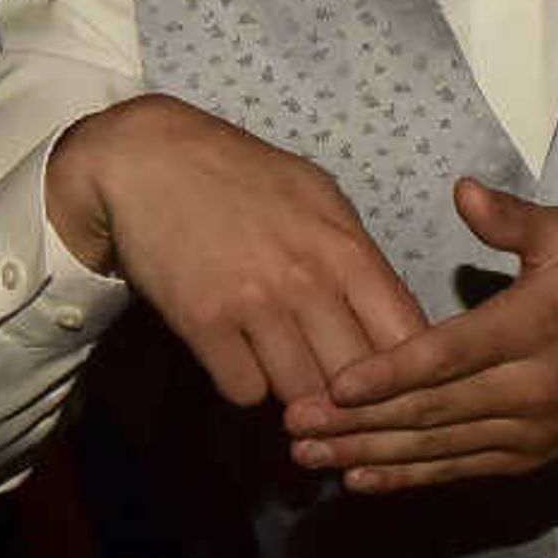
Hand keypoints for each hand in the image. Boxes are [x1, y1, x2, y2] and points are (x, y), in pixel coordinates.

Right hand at [51, 95, 426, 409]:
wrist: (147, 158)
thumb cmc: (241, 176)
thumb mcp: (317, 198)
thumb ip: (356, 257)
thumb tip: (392, 319)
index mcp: (345, 247)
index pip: (406, 336)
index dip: (410, 373)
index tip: (398, 385)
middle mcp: (306, 279)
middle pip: (357, 380)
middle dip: (352, 399)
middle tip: (339, 399)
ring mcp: (254, 303)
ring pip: (302, 396)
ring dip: (297, 396)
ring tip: (286, 375)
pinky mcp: (203, 322)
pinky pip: (245, 391)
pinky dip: (246, 384)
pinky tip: (240, 357)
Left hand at [285, 180, 557, 493]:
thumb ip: (513, 220)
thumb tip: (461, 189)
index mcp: (538, 326)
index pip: (456, 353)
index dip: (394, 371)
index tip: (338, 383)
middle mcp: (531, 387)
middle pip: (434, 409)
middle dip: (359, 421)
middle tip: (294, 424)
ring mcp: (528, 432)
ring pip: (439, 448)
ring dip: (369, 455)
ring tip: (308, 455)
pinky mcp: (525, 459)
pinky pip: (458, 471)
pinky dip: (407, 478)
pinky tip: (360, 480)